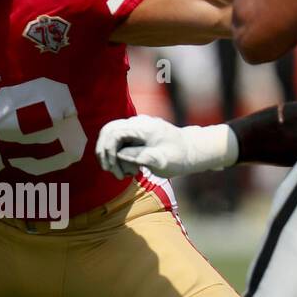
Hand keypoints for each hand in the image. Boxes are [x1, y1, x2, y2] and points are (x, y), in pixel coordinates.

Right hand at [95, 115, 237, 179]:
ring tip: (122, 174)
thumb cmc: (179, 157)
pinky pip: (119, 141)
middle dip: (105, 152)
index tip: (112, 167)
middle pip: (108, 131)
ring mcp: (137, 126)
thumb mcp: (164, 161)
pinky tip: (128, 169)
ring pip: (112, 136)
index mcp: (144, 127)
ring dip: (111, 155)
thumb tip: (121, 154)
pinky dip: (119, 156)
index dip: (108, 150)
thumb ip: (143, 156)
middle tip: (111, 171)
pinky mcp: (137, 134)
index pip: (114, 132)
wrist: (192, 151)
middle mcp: (138, 123)